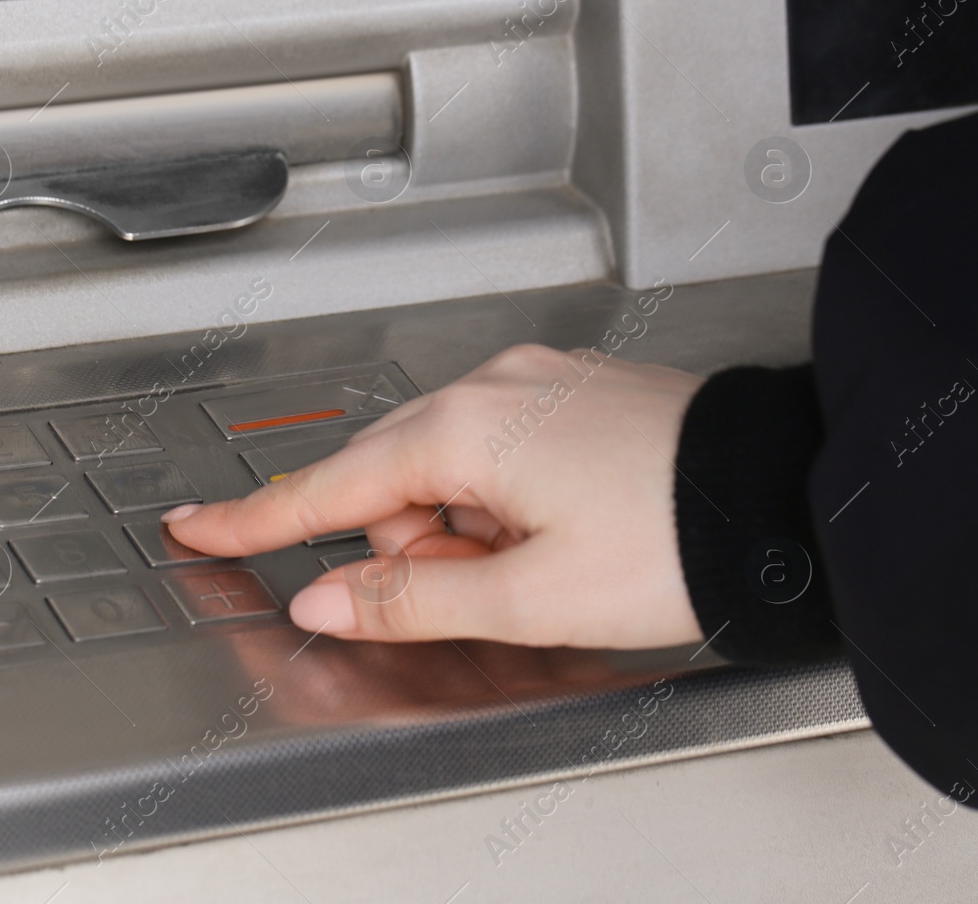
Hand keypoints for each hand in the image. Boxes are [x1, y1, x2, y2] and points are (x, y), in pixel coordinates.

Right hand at [163, 345, 706, 648]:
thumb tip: (329, 601)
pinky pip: (495, 452)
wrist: (788, 493)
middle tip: (490, 589)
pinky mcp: (567, 391)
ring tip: (548, 565)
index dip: (256, 517)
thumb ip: (414, 599)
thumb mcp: (533, 596)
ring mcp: (533, 382)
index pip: (330, 487)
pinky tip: (563, 531)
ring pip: (446, 471)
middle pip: (392, 480)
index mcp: (465, 429)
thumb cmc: (679, 537)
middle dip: (417, 547)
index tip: (195, 523)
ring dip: (468, 530)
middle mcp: (491, 386)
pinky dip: (502, 502)